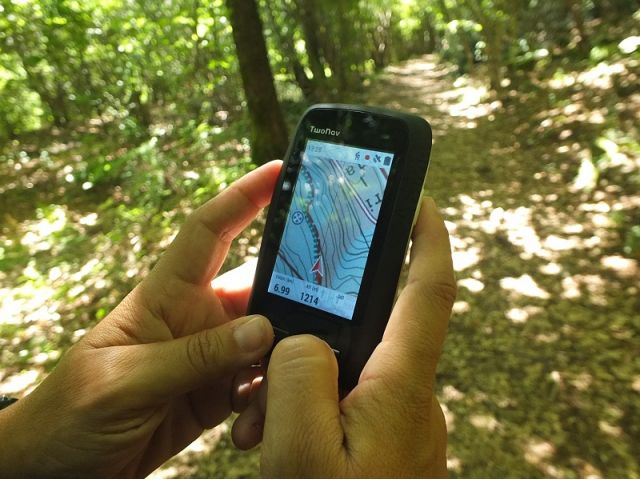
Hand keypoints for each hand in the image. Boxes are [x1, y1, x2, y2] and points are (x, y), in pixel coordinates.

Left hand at [0, 161, 281, 476]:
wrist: (58, 465)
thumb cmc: (73, 410)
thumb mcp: (126, 380)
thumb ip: (194, 356)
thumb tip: (263, 329)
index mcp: (165, 296)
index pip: (208, 231)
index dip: (243, 196)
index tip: (280, 170)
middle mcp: (196, 318)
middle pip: (259, 289)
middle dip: (293, 295)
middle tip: (329, 307)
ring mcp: (211, 355)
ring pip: (269, 341)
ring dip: (282, 362)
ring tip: (281, 389)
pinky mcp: (218, 391)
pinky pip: (260, 383)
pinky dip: (269, 398)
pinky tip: (257, 421)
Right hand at [232, 197, 454, 476]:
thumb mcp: (300, 450)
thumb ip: (300, 376)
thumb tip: (304, 338)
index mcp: (400, 386)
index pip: (429, 292)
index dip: (429, 239)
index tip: (421, 201)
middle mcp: (409, 398)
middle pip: (368, 332)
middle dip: (317, 327)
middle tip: (269, 361)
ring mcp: (399, 422)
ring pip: (349, 371)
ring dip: (302, 383)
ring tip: (261, 421)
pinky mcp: (386, 442)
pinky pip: (348, 404)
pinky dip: (311, 410)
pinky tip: (279, 437)